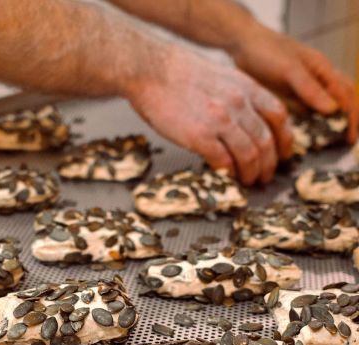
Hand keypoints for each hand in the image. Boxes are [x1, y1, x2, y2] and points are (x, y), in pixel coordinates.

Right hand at [127, 46, 291, 185]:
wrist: (151, 70)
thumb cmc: (179, 74)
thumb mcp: (221, 77)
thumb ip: (239, 97)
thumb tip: (246, 123)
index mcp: (246, 88)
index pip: (278, 117)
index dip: (285, 140)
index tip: (283, 155)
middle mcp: (239, 104)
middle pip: (266, 141)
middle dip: (269, 164)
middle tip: (265, 176)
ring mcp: (221, 121)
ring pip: (249, 155)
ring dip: (251, 173)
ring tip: (248, 181)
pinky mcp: (200, 136)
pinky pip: (223, 161)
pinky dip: (228, 172)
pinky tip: (227, 176)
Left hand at [232, 23, 358, 142]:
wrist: (242, 46)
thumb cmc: (268, 51)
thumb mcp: (289, 69)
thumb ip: (310, 88)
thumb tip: (334, 110)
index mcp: (324, 71)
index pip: (346, 96)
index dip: (351, 118)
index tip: (349, 138)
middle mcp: (317, 82)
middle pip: (339, 105)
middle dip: (343, 124)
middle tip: (341, 146)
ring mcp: (302, 91)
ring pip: (321, 113)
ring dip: (325, 128)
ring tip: (324, 147)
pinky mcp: (288, 99)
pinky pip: (302, 115)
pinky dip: (306, 127)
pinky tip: (302, 140)